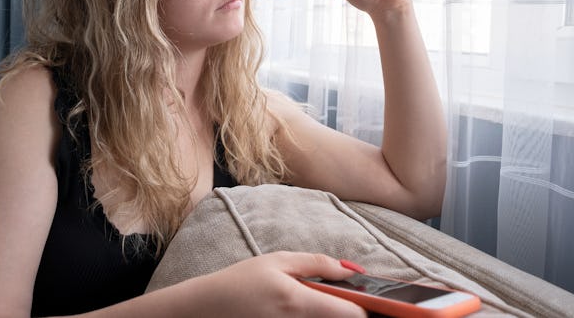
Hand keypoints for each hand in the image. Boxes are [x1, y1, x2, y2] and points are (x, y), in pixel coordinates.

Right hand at [197, 251, 367, 316]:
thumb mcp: (278, 261)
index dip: (365, 307)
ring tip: (311, 304)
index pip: (353, 315)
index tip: (367, 299)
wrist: (206, 310)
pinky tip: (295, 312)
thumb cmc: (239, 282)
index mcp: (299, 302)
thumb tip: (352, 269)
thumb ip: (318, 264)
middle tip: (338, 299)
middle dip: (346, 313)